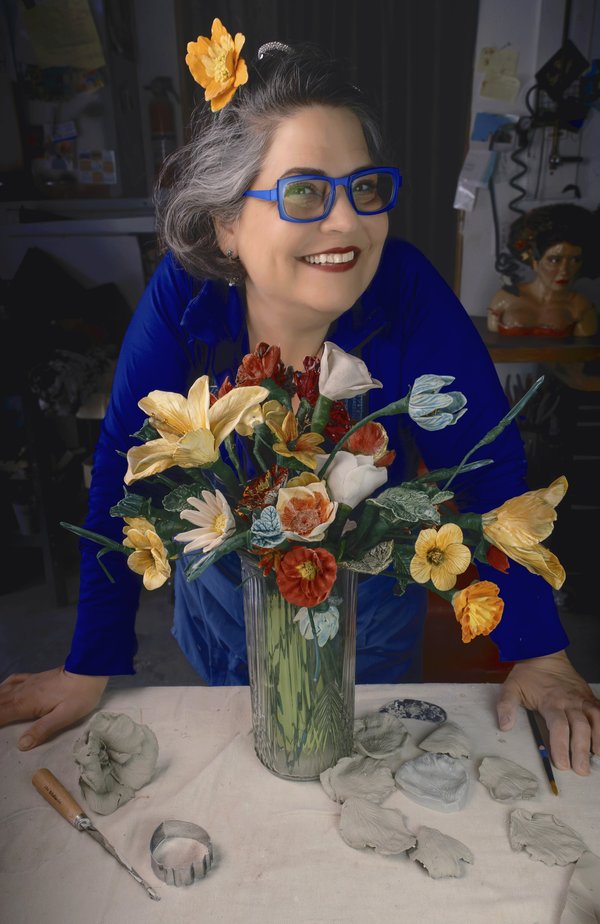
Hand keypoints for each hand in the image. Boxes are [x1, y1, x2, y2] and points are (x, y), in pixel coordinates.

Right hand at [0, 667, 107, 749]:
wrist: (89, 670)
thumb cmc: (79, 695)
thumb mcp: (65, 716)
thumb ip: (43, 730)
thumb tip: (21, 745)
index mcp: (26, 704)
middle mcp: (21, 692)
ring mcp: (27, 684)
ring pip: (1, 692)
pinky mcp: (34, 678)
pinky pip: (11, 681)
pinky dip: (0, 687)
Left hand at [496, 650, 599, 774]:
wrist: (545, 653)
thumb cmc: (528, 675)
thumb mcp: (511, 687)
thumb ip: (506, 705)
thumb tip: (505, 727)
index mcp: (550, 701)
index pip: (559, 727)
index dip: (561, 746)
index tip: (562, 764)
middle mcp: (569, 701)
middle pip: (580, 727)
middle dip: (581, 750)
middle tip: (581, 770)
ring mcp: (582, 699)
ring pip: (596, 719)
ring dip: (599, 739)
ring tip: (598, 757)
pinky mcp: (589, 697)